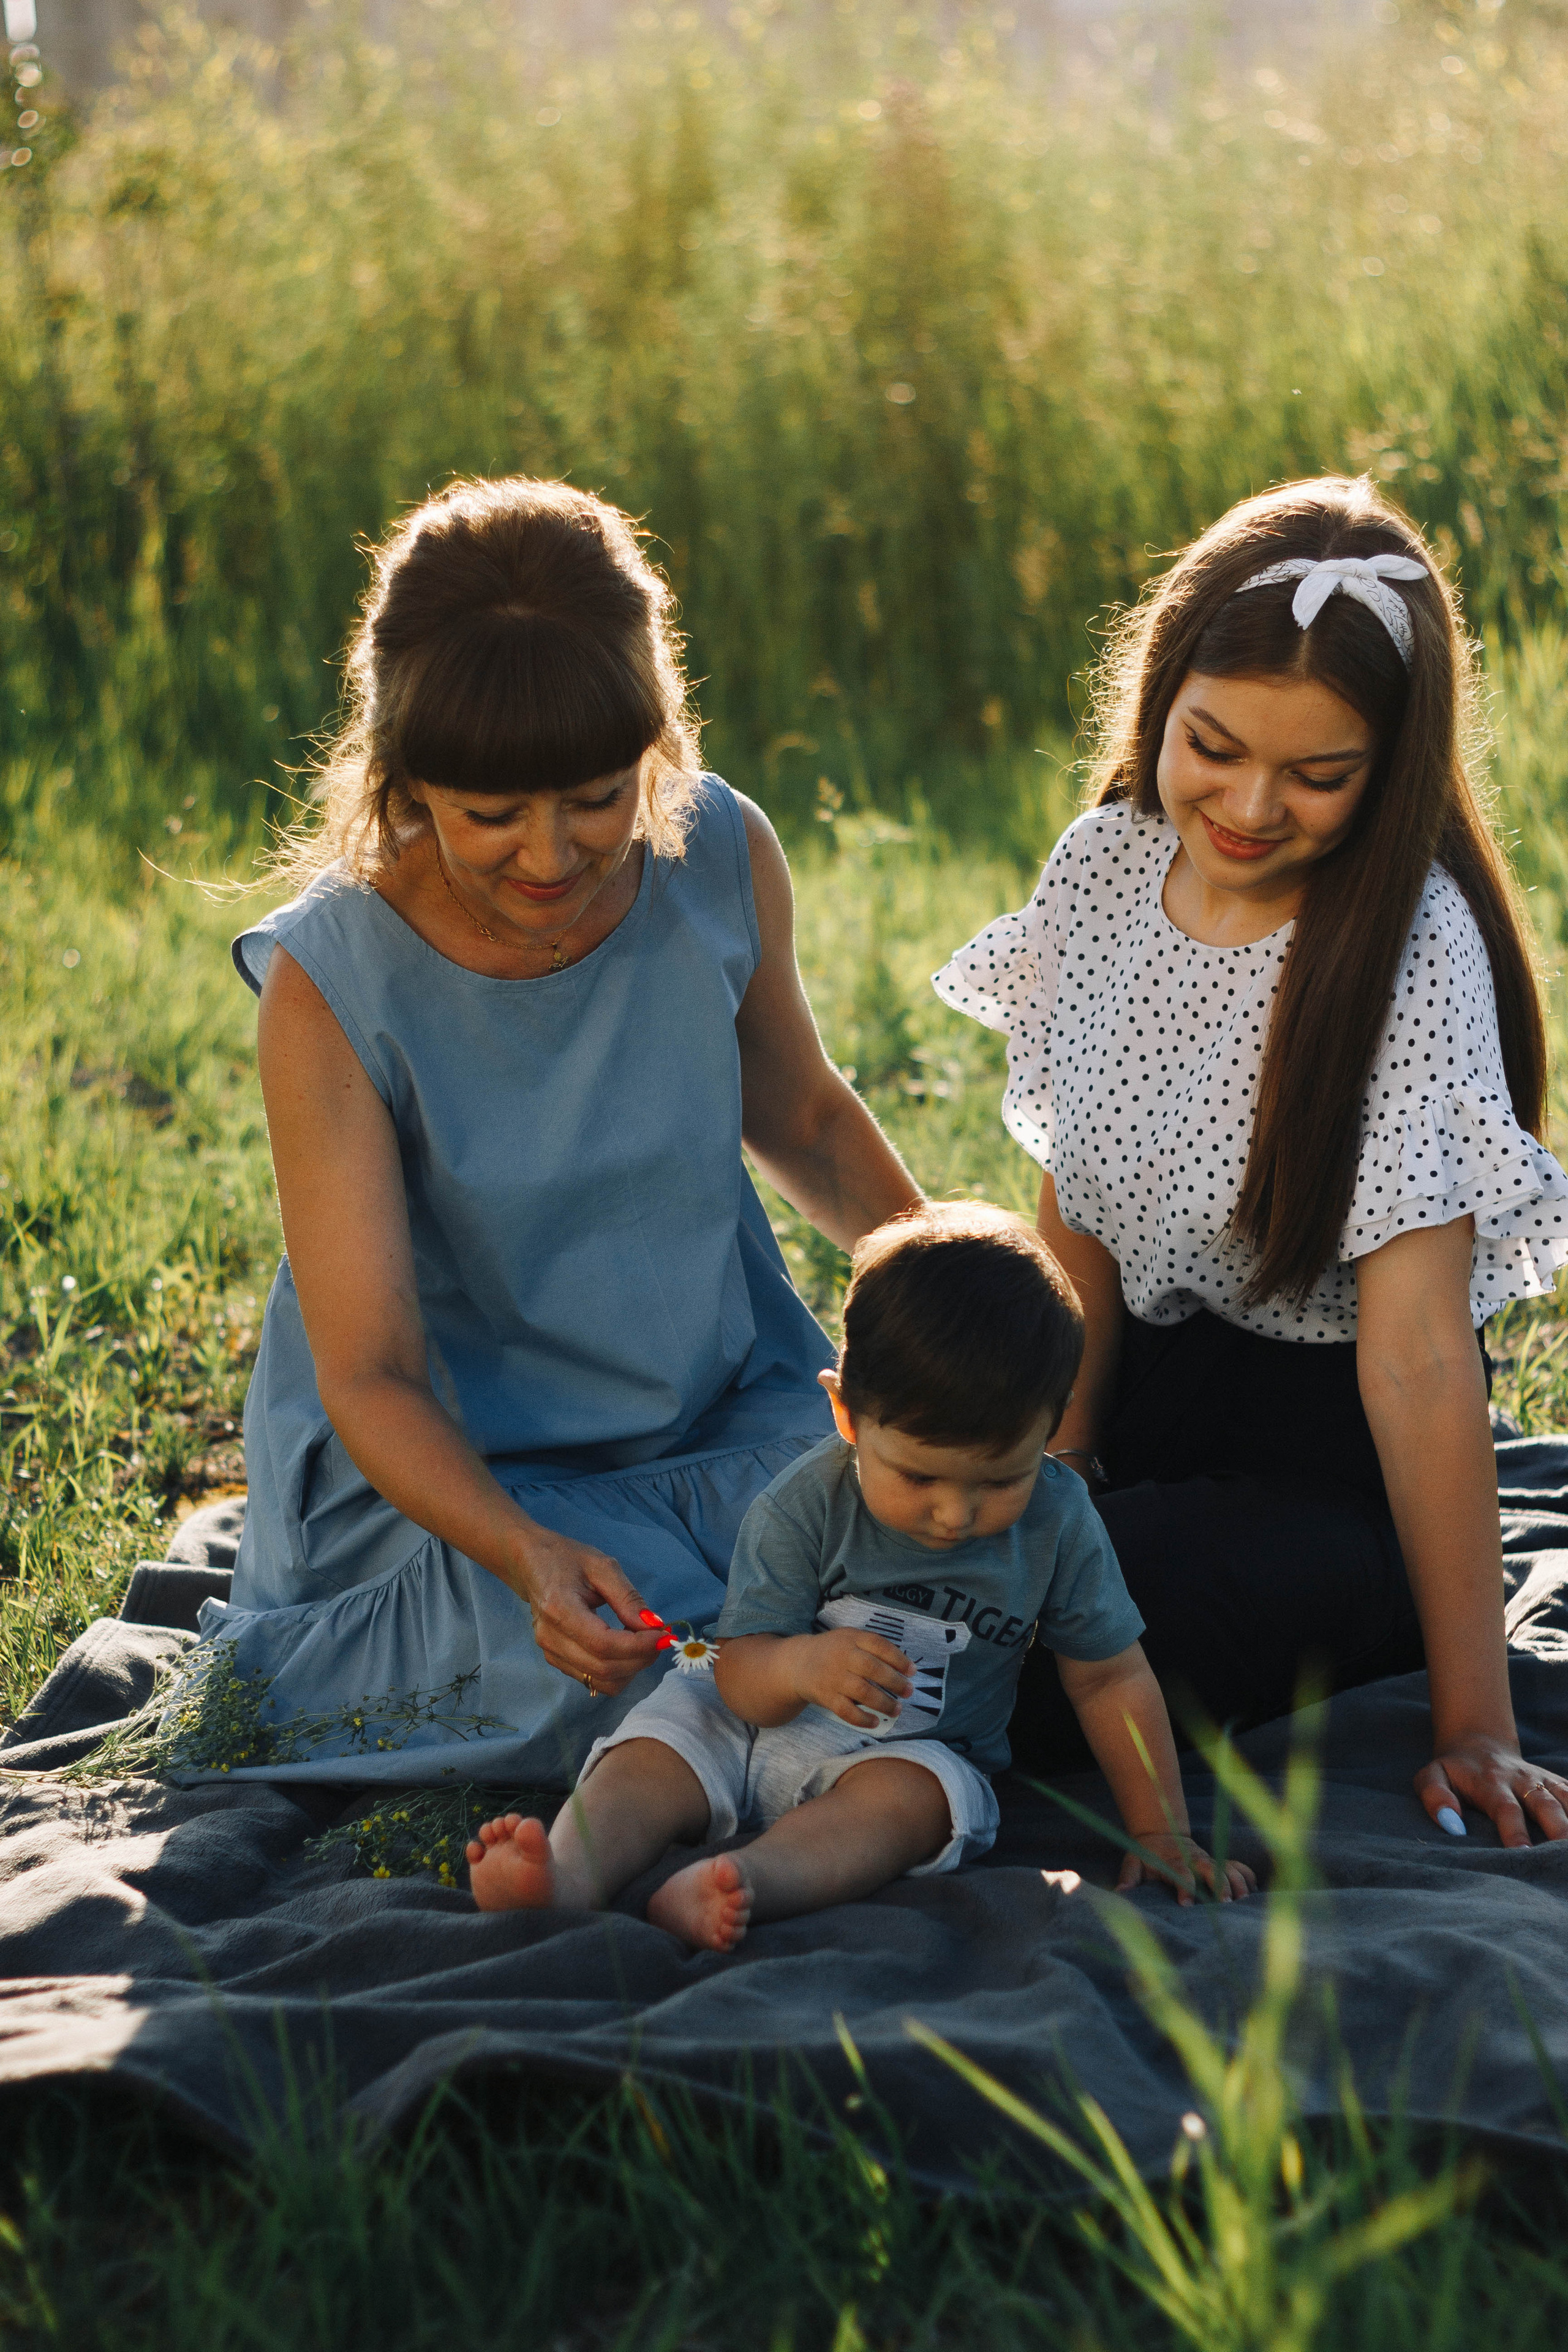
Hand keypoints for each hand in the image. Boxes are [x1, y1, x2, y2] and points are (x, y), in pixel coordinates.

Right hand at [515, 1526, 662, 1696]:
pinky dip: (618, 1670)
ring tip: (643, 1642)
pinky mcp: (556, 1660)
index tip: (663, 1636)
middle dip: (640, 1659)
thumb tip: (654, 1626)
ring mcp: (551, 1653)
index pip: (604, 1645)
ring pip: (601, 1681)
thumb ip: (628, 1598)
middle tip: (660, 1639)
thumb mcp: (602, 1567)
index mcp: (559, 1610)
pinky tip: (626, 1647)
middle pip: (604, 1668)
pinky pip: (593, 1679)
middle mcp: (551, 1639)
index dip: (638, 1647)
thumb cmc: (566, 1559)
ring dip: (631, 1668)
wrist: (530, 1565)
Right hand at [790, 1628, 913, 1730]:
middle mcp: (842, 1656)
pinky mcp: (825, 1696)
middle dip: (894, 1682)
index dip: (898, 1658)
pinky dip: (862, 1719)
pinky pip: (846, 1711)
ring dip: (883, 1703)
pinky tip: (875, 1722)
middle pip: (872, 1668)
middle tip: (909, 1691)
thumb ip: (872, 1647)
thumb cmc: (833, 1651)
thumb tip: (904, 1666)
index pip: (879, 1645)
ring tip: (897, 1709)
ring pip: (862, 1692)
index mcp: (851, 1638)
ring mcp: (833, 1677)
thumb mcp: (850, 1638)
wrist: (798, 1663)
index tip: (912, 1671)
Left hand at [1116, 1831, 1256, 1906]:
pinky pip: (1237, 1865)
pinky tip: (1255, 1890)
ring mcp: (1208, 1860)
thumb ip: (1129, 1877)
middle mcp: (1194, 1859)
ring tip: (1244, 1900)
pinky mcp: (1217, 1861)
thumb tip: (1120, 1893)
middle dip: (1219, 1884)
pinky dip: (1247, 1875)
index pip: (1180, 1872)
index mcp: (1173, 1861)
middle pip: (1210, 1868)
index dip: (1184, 1886)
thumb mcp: (1133, 1862)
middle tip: (1227, 1903)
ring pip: (1226, 1866)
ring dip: (1237, 1881)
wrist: (1160, 1835)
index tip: (1186, 1904)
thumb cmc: (1146, 1856)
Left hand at [1416, 1739, 1567, 1848]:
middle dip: (1558, 1829)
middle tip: (1562, 1856)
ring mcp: (1544, 1781)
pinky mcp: (1557, 1783)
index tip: (1523, 1854)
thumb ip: (1435, 1797)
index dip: (1514, 1832)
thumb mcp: (1431, 1776)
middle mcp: (1523, 1781)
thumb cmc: (1453, 1770)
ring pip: (1567, 1800)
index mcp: (1491, 1783)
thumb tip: (1452, 1826)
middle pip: (1546, 1805)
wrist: (1478, 1742)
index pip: (1506, 1809)